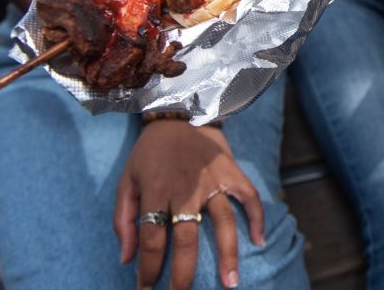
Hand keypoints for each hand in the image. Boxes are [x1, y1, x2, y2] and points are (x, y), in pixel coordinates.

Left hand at [115, 122, 264, 289]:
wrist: (180, 111)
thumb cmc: (150, 151)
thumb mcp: (127, 180)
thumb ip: (124, 219)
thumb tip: (126, 258)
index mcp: (156, 190)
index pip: (152, 239)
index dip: (148, 268)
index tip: (146, 289)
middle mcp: (186, 188)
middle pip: (187, 238)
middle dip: (183, 273)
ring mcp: (213, 180)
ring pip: (223, 222)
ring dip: (227, 254)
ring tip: (230, 282)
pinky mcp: (232, 171)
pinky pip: (249, 196)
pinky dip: (257, 217)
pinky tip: (259, 239)